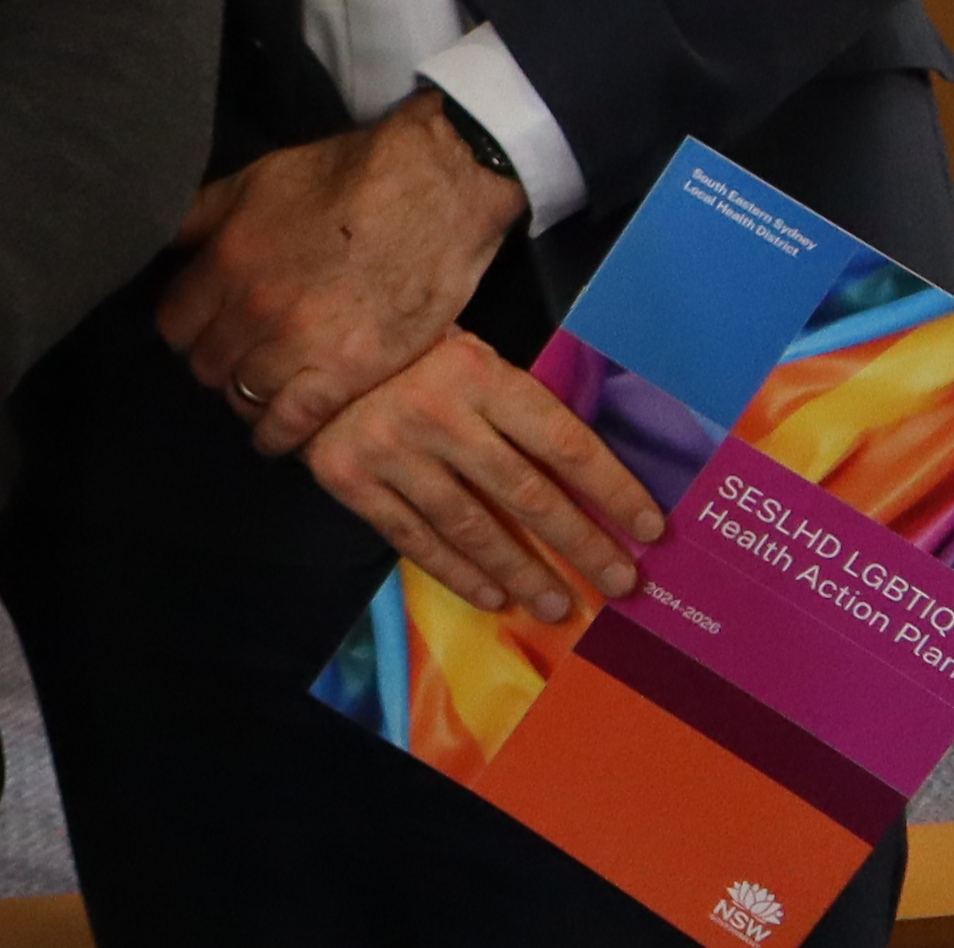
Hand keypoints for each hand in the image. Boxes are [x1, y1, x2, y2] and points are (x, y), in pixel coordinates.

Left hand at [155, 95, 522, 459]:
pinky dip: (278, 435)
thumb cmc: (342, 178)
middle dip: (217, 359)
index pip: (174, 323)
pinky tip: (276, 436)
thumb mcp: (253, 181)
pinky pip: (293, 424)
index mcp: (225, 261)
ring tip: (263, 387)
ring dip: (248, 394)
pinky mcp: (347, 375)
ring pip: (244, 396)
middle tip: (238, 354)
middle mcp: (252, 310)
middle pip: (206, 364)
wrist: (428, 192)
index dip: (187, 327)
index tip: (203, 327)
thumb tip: (164, 245)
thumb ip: (201, 218)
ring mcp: (299, 347)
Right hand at [309, 331, 669, 627]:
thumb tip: (589, 475)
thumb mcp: (468, 356)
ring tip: (559, 604)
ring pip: (472, 525)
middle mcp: (436, 412)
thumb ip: (516, 405)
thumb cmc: (405, 354)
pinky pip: (415, 537)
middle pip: (526, 493)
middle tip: (621, 584)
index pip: (563, 441)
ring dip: (524, 572)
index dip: (612, 489)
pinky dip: (458, 572)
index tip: (651, 528)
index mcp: (477, 373)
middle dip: (581, 544)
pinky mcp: (351, 478)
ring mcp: (389, 448)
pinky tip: (493, 595)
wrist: (303, 349)